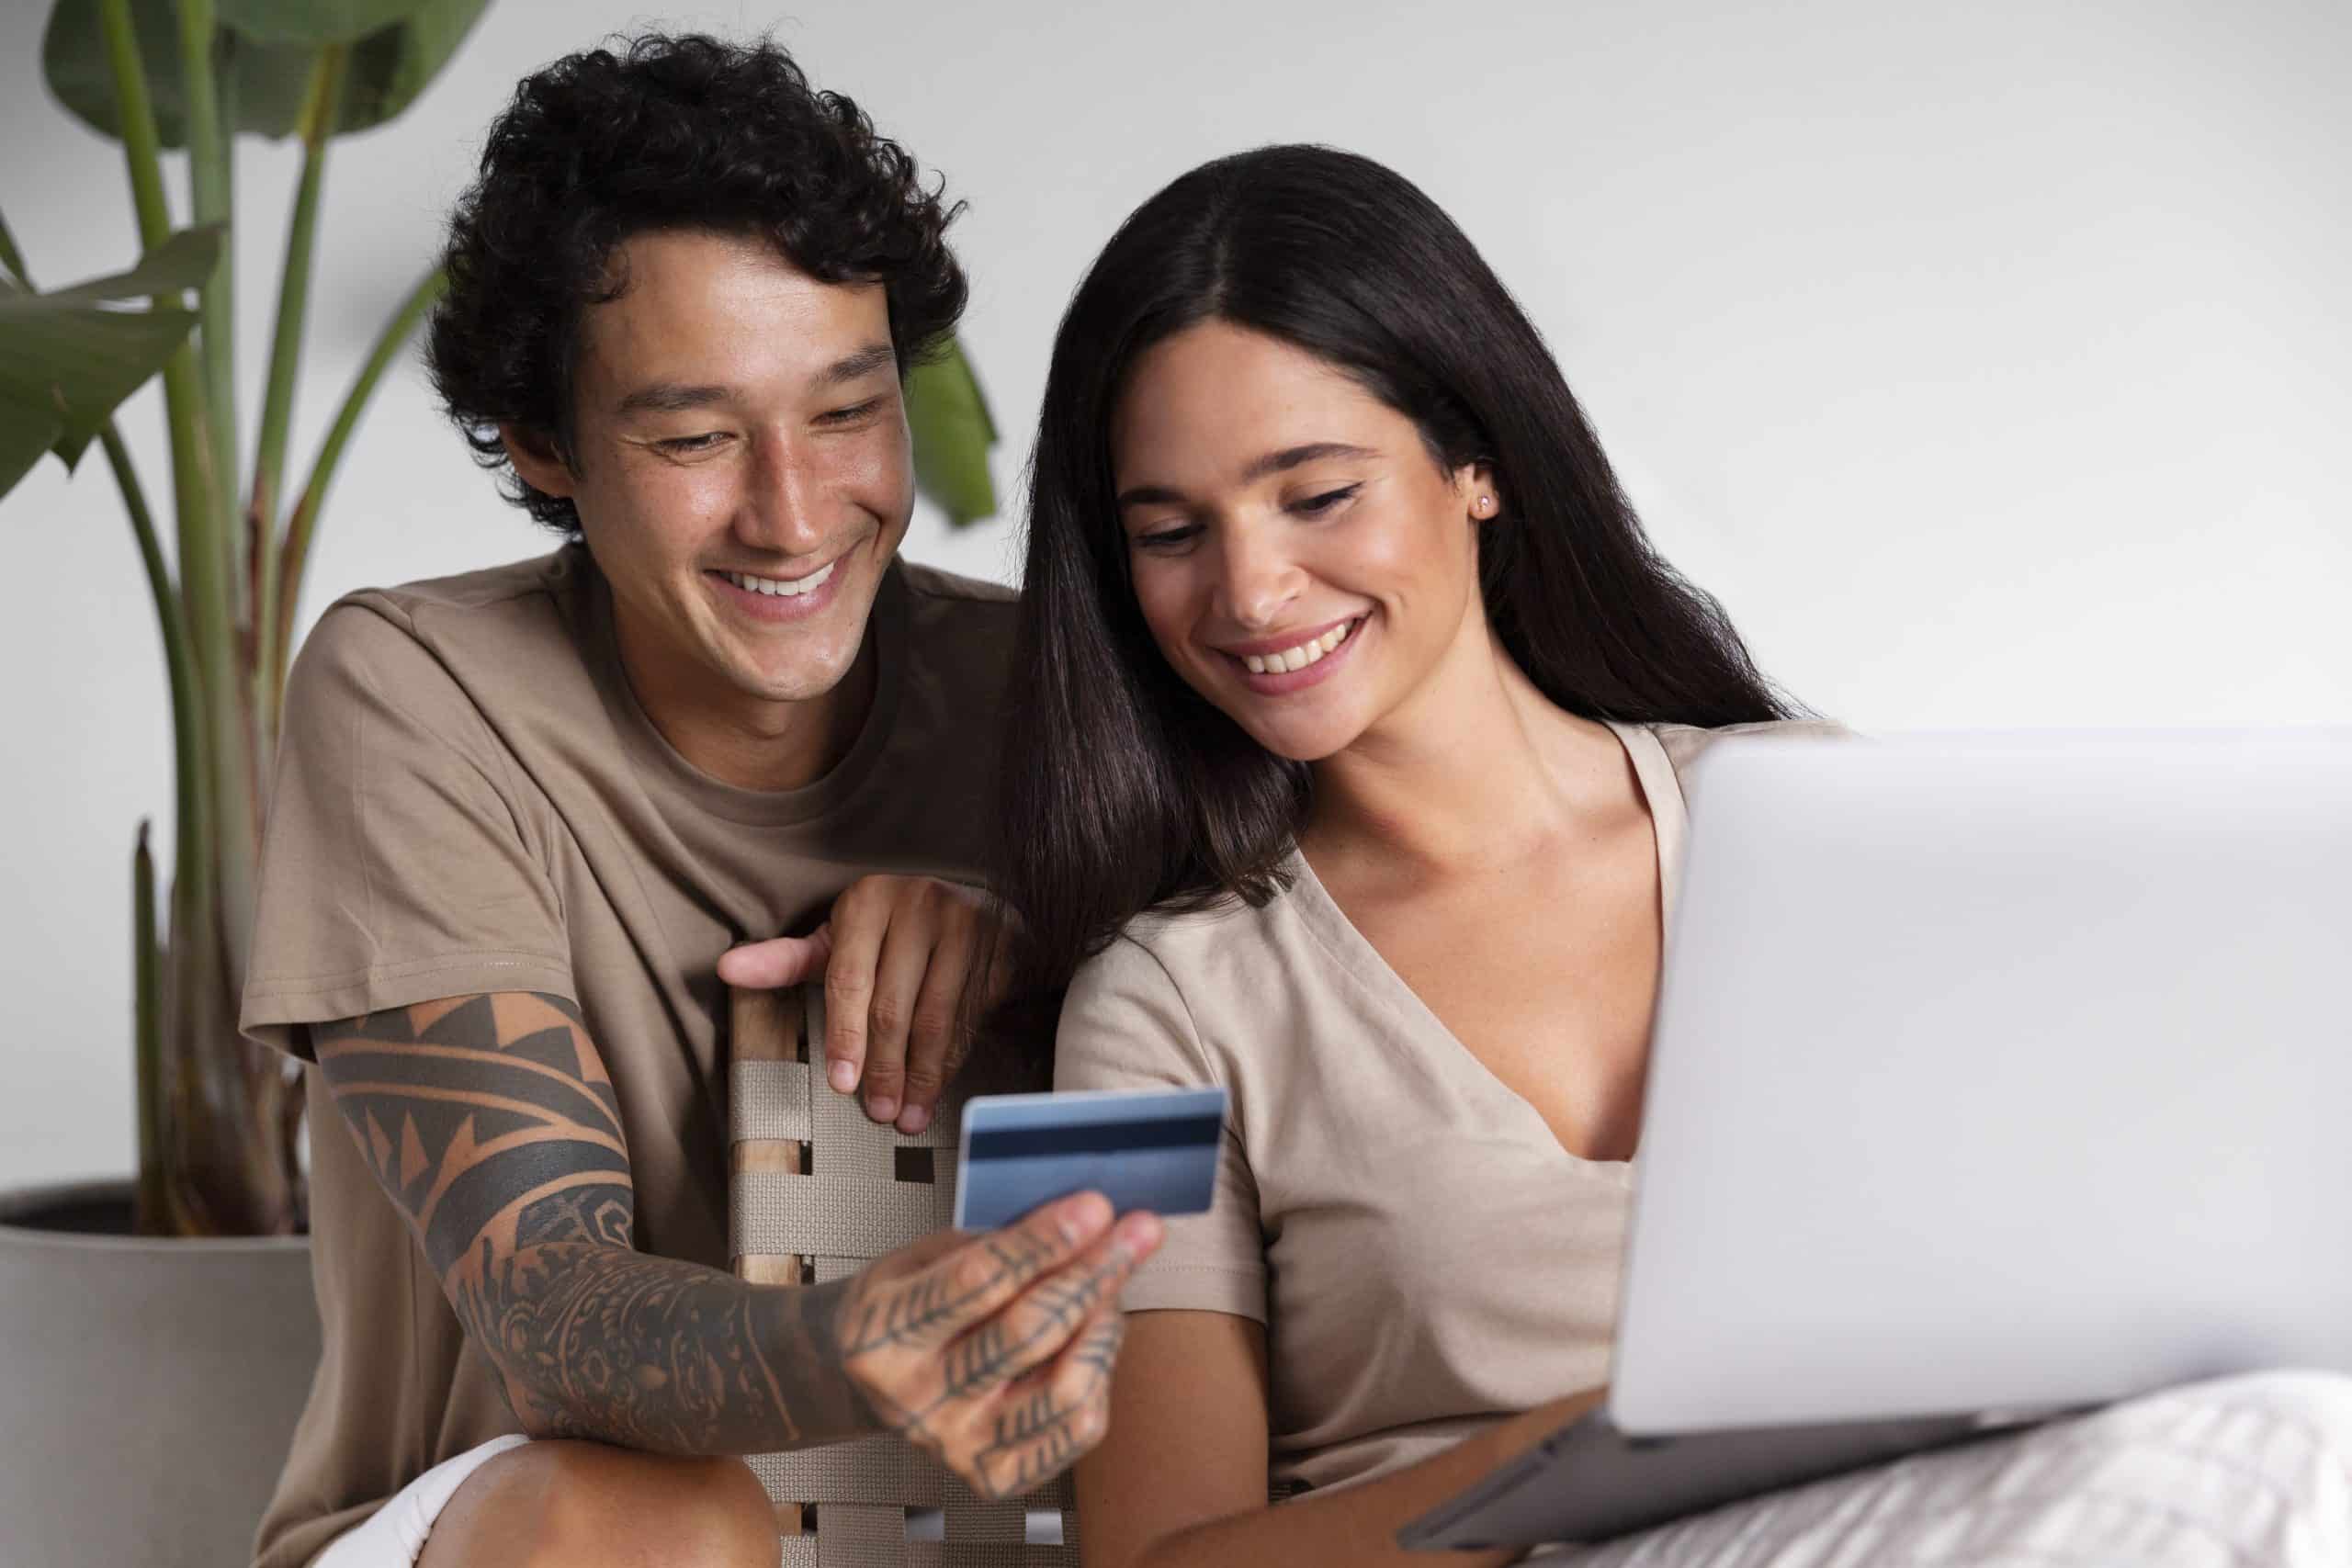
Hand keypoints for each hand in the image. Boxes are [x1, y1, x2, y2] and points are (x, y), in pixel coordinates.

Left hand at [718, 875, 1006, 1133]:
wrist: (968, 899)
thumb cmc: (889, 927)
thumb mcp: (838, 938)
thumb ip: (787, 960)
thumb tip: (726, 969)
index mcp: (868, 900)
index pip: (850, 979)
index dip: (845, 1036)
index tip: (843, 1084)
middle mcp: (917, 904)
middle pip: (894, 1004)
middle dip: (885, 1066)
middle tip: (878, 1111)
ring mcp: (964, 924)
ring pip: (936, 1015)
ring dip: (922, 1073)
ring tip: (909, 1114)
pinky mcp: (999, 946)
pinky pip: (970, 1015)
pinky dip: (953, 1058)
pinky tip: (938, 1086)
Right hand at [832, 1192, 1162, 1500]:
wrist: (875, 1379)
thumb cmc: (910, 1302)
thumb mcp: (926, 1255)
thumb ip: (994, 1245)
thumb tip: (1087, 1224)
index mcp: (884, 1335)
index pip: (978, 1281)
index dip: (1044, 1241)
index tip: (1096, 1207)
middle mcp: (916, 1399)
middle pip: (1028, 1333)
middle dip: (1093, 1274)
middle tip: (1137, 1232)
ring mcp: (957, 1445)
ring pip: (1063, 1389)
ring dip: (1103, 1324)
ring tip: (1111, 1287)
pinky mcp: (997, 1475)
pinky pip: (1078, 1428)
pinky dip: (1099, 1370)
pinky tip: (1094, 1335)